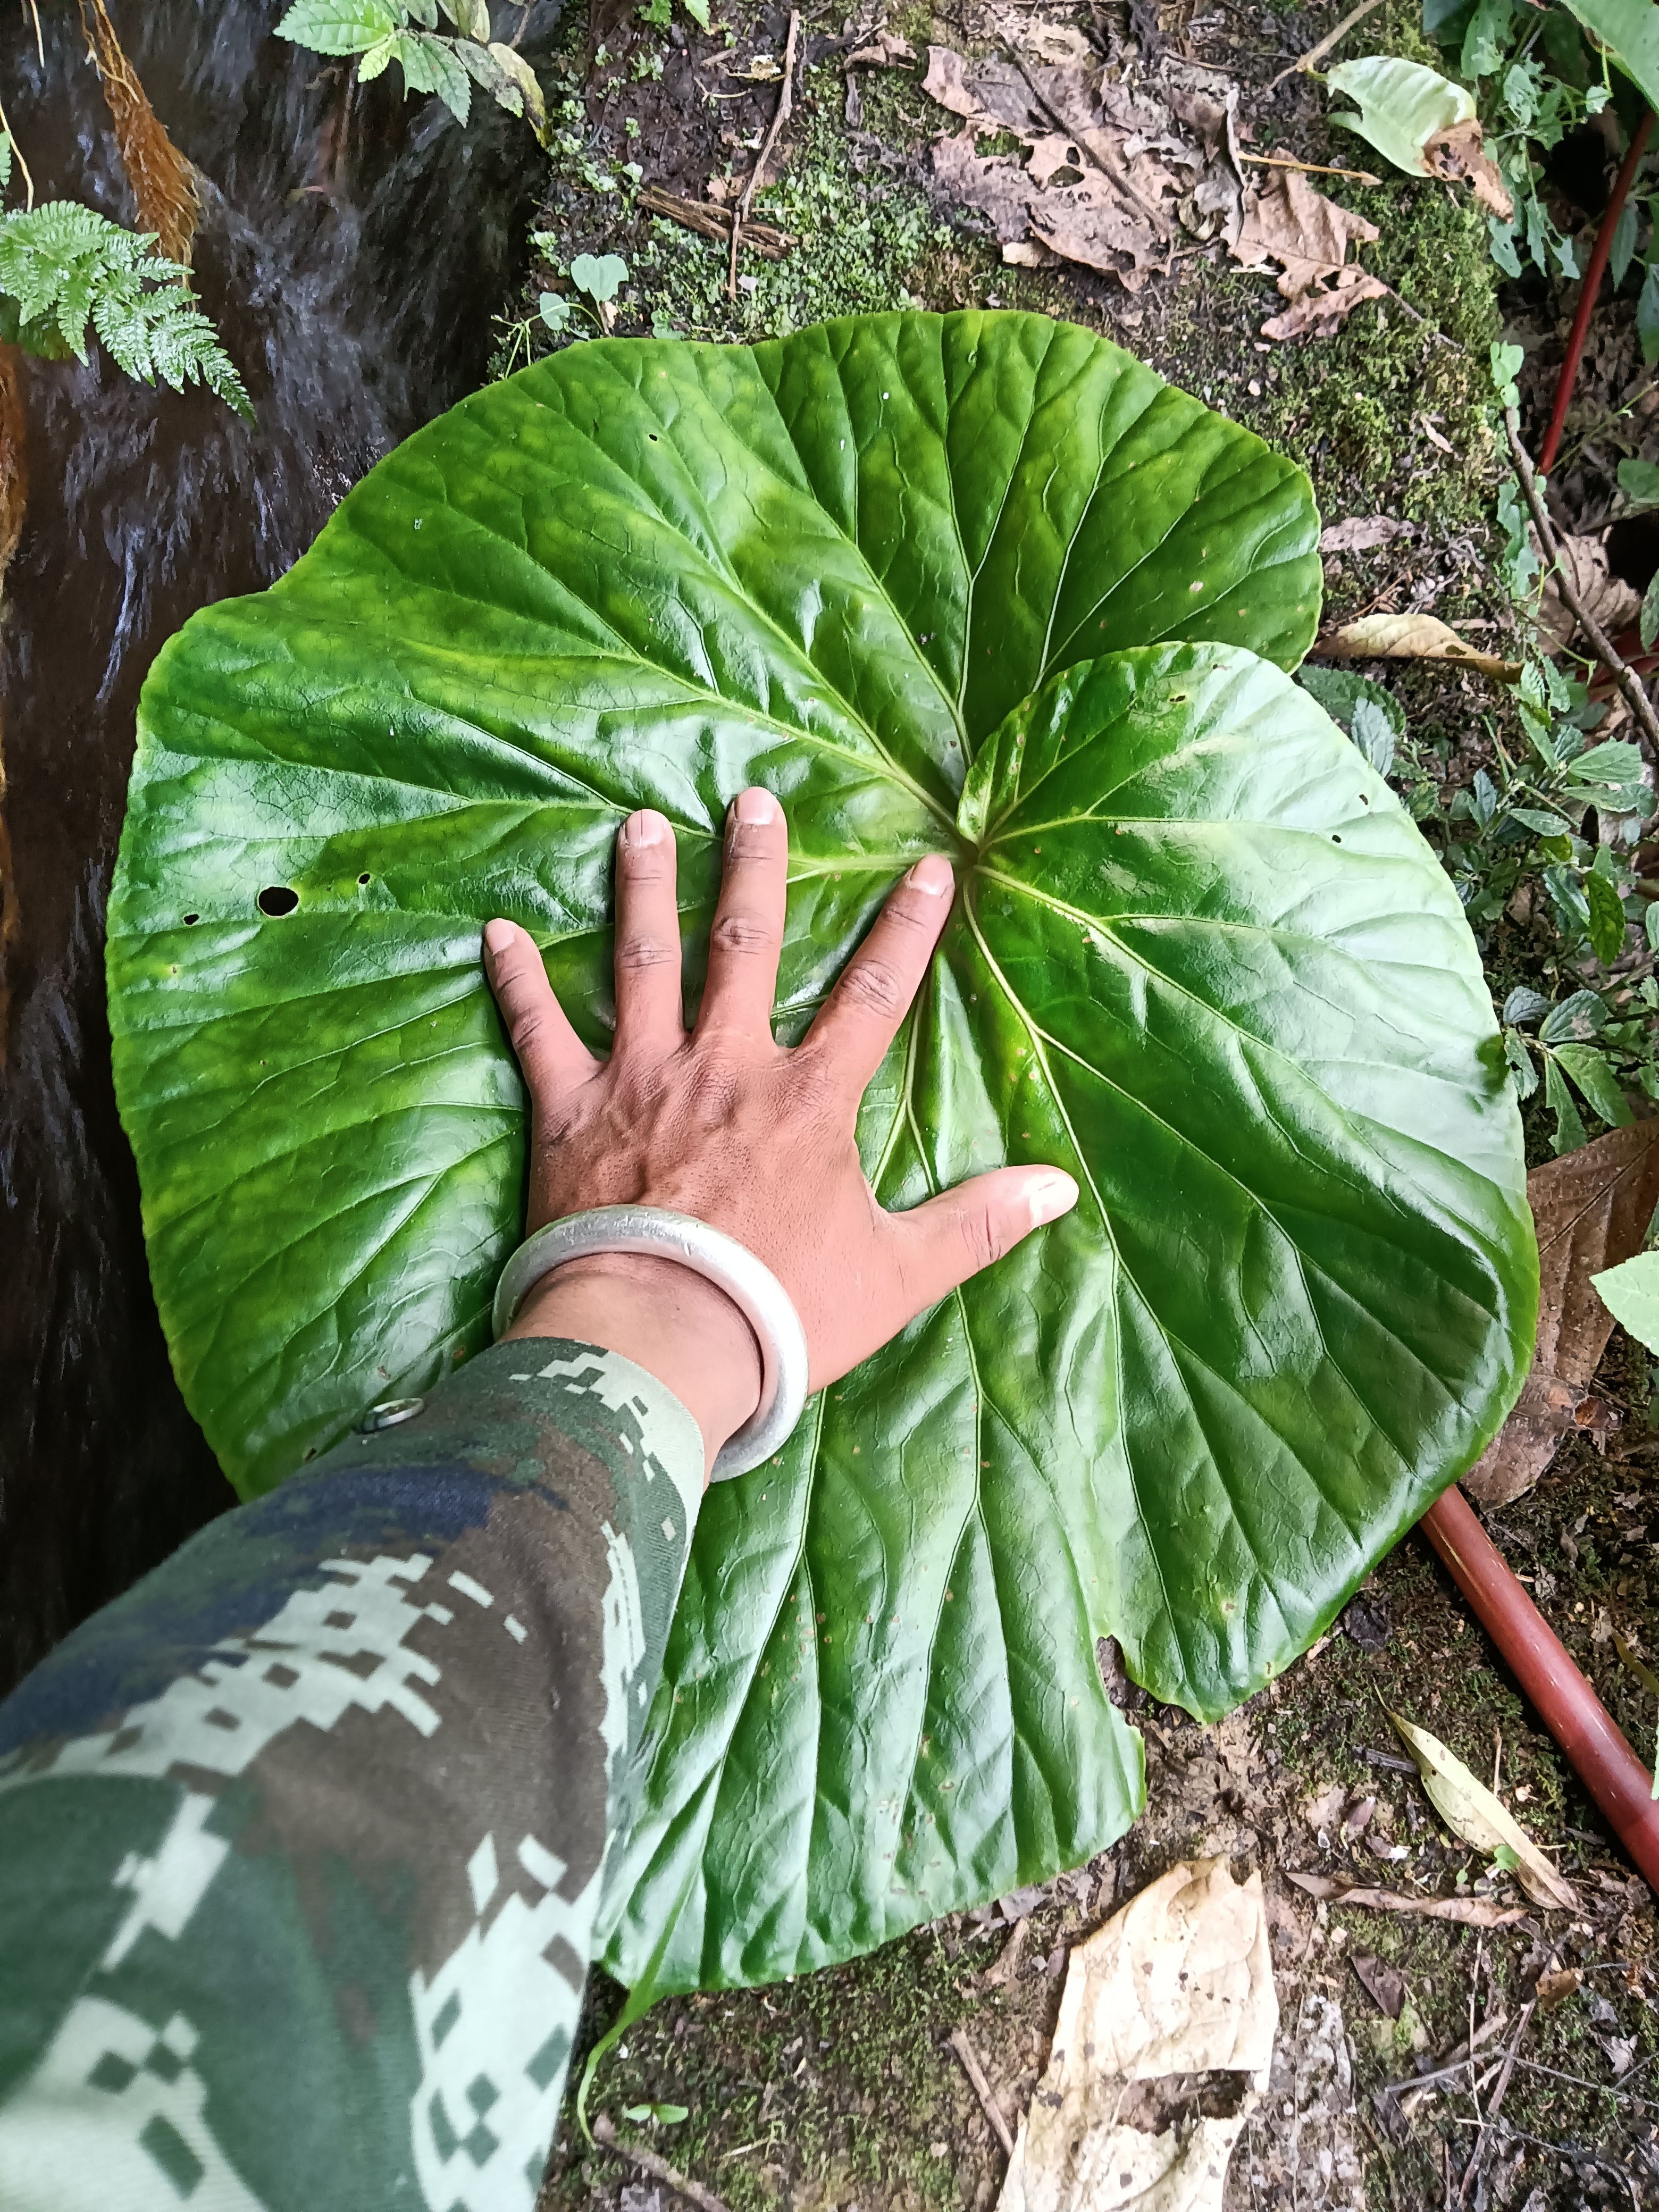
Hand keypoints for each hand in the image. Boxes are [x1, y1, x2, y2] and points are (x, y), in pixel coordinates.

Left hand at [483, 789, 1077, 1473]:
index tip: (929, 866)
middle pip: (745, 948)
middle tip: (752, 799)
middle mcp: (725, 1067)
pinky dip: (515, 981)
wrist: (661, 1345)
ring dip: (642, 888)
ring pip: (642, 962)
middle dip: (753, 868)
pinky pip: (537, 1032)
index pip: (872, 995)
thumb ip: (978, 1222)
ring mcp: (642, 1080)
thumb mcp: (898, 1273)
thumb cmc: (780, 1313)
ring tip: (640, 823)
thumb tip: (1061, 1189)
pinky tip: (494, 932)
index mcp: (807, 1099)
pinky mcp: (570, 1113)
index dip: (906, 929)